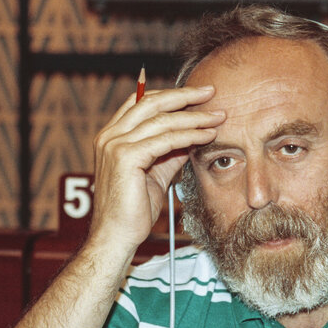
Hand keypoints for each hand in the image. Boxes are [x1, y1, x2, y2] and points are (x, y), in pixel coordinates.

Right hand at [88, 85, 225, 251]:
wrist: (117, 236)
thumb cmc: (134, 210)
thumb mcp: (156, 173)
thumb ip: (170, 152)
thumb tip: (193, 136)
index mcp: (112, 136)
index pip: (141, 102)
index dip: (170, 95)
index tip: (197, 94)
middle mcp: (109, 135)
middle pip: (151, 102)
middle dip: (185, 95)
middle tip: (210, 91)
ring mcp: (115, 145)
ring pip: (162, 120)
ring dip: (194, 116)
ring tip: (217, 117)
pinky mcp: (125, 157)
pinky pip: (165, 140)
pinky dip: (189, 135)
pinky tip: (207, 135)